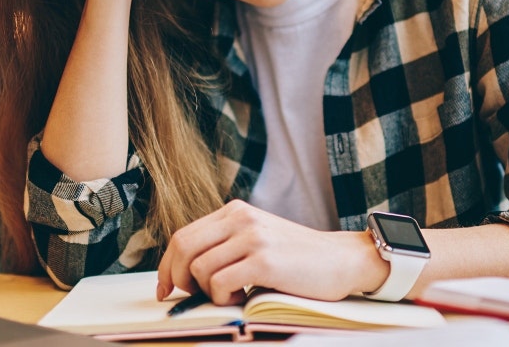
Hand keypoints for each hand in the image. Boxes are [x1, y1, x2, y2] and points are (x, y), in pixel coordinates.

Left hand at [155, 200, 386, 304]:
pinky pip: (220, 283)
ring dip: (208, 292)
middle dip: (177, 279)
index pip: (183, 236)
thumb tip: (183, 273)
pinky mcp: (264, 260)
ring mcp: (252, 237)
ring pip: (199, 268)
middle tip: (191, 296)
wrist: (343, 260)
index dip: (166, 265)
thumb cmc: (299, 259)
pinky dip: (223, 298)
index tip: (165, 288)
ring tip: (231, 296)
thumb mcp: (257, 239)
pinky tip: (241, 298)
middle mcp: (240, 218)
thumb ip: (226, 245)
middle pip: (182, 248)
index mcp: (235, 211)